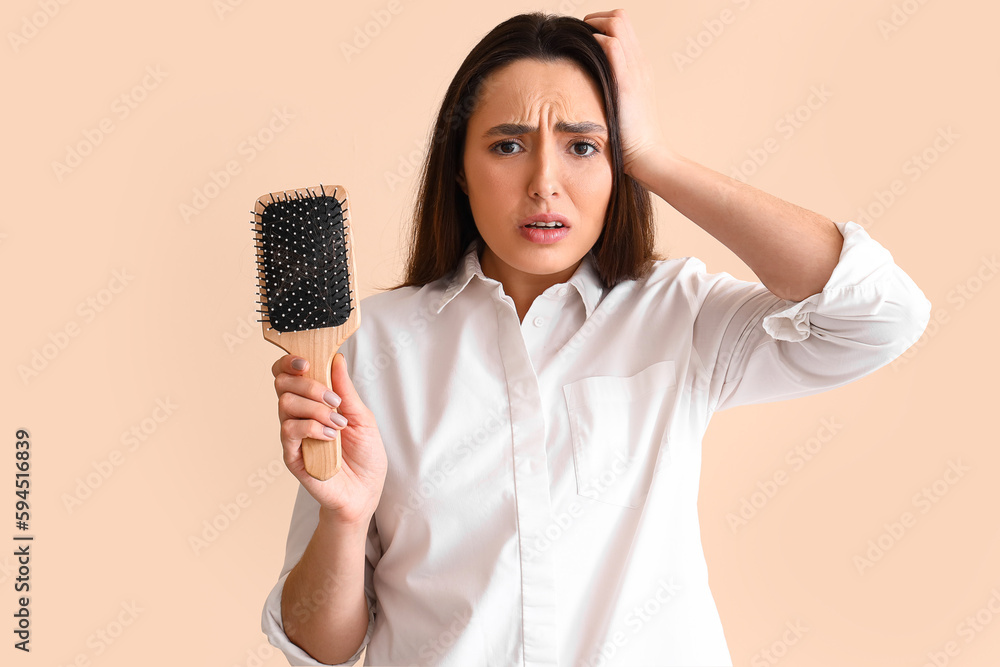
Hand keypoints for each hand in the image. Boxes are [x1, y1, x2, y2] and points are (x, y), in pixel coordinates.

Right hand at [272, 353, 387, 525]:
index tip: (307, 361)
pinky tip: (331, 437)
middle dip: (309, 384)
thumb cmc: (365, 456)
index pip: (288, 374)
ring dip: (315, 408)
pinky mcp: (291, 454)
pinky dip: (313, 427)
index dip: (291, 362)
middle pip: (282, 383)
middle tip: (334, 400)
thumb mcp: (362, 417)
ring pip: (286, 403)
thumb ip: (346, 390)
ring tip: (338, 423)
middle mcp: (299, 415)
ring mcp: (293, 435)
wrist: (365, 492)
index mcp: (314, 401)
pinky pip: (290, 430)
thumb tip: (337, 359)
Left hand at [583, 9, 667, 176]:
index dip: (603, 24)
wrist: (645, 153)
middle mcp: (639, 63)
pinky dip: (597, 40)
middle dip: (597, 18)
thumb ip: (611, 91)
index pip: (624, 27)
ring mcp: (635, 70)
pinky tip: (585, 49)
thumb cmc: (629, 137)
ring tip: (579, 35)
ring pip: (617, 25)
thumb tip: (588, 84)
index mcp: (639, 67)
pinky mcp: (626, 81)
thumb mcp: (621, 107)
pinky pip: (612, 46)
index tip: (586, 34)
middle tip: (580, 31)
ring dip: (594, 24)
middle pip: (621, 18)